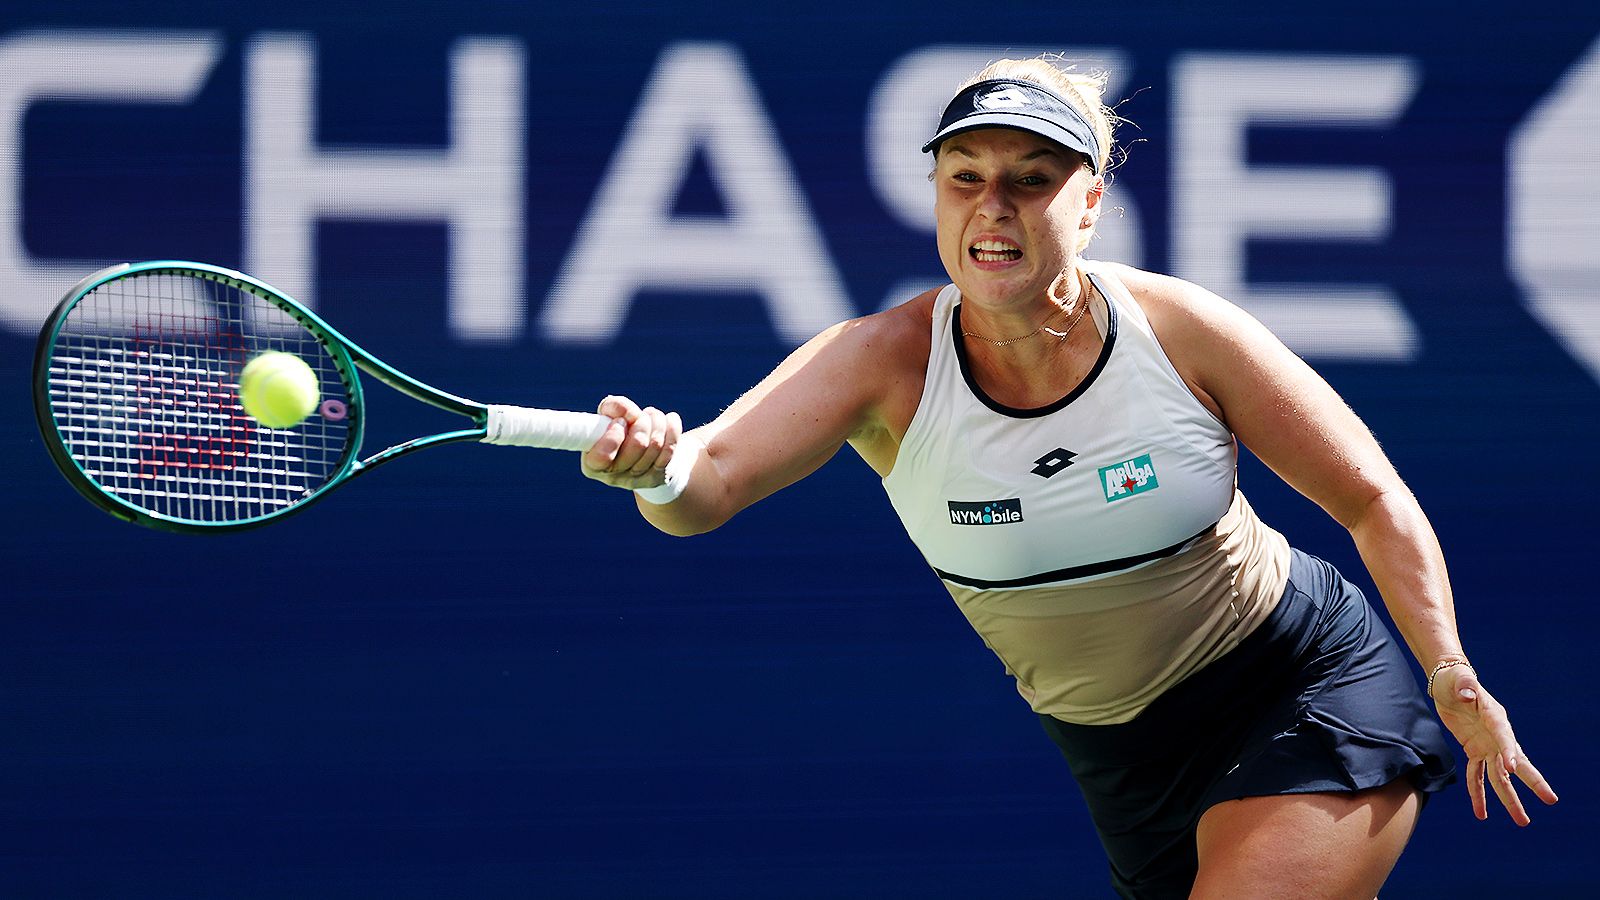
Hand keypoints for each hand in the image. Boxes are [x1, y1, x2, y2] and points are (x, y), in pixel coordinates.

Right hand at [580, 395, 682, 490]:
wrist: (641, 450)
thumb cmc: (620, 430)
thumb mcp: (609, 416)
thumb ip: (612, 407)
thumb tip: (627, 411)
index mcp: (593, 464)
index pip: (601, 457)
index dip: (614, 436)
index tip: (620, 422)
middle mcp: (613, 477)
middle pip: (638, 444)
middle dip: (642, 422)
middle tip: (639, 416)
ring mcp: (637, 480)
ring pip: (656, 443)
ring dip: (657, 421)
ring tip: (652, 416)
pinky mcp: (658, 478)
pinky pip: (671, 448)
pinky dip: (672, 427)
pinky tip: (669, 420)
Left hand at [1431, 665, 1558, 824]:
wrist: (1450, 683)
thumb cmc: (1456, 679)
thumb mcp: (1458, 679)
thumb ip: (1464, 685)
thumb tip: (1468, 694)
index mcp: (1495, 717)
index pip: (1504, 736)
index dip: (1508, 751)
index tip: (1512, 768)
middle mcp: (1497, 735)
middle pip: (1517, 762)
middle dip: (1532, 782)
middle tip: (1550, 800)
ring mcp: (1488, 745)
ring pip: (1501, 776)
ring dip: (1509, 798)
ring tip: (1522, 821)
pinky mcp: (1475, 750)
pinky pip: (1477, 776)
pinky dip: (1478, 794)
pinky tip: (1481, 814)